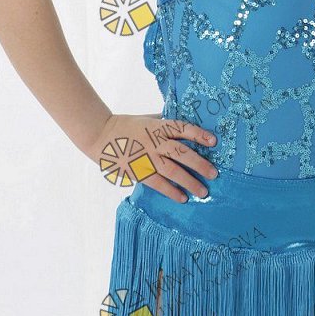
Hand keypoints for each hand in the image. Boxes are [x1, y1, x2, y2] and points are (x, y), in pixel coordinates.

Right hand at [88, 112, 218, 201]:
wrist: (100, 135)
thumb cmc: (126, 125)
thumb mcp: (147, 118)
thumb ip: (164, 121)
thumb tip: (182, 124)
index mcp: (159, 126)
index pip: (183, 128)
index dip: (199, 135)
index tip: (214, 142)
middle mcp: (155, 141)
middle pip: (181, 153)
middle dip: (200, 164)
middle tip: (214, 173)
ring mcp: (147, 157)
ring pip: (172, 170)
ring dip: (189, 181)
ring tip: (203, 191)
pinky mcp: (139, 171)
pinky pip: (158, 183)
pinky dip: (171, 191)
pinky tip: (182, 197)